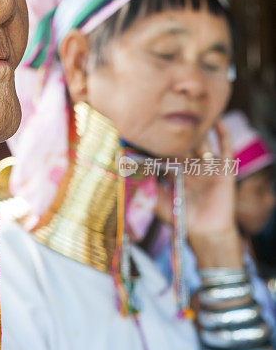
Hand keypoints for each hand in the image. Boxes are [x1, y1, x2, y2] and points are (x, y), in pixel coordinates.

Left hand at [155, 120, 242, 266]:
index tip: (146, 129)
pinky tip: (217, 120)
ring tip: (189, 117)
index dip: (157, 143)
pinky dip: (222, 133)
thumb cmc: (181, 219)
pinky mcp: (224, 169)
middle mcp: (191, 168)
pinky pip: (225, 147)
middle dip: (177, 135)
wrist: (206, 232)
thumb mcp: (157, 202)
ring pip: (202, 143)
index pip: (166, 153)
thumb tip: (124, 175)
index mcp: (175, 173)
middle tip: (167, 117)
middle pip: (184, 145)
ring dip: (196, 132)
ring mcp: (208, 167)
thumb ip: (144, 188)